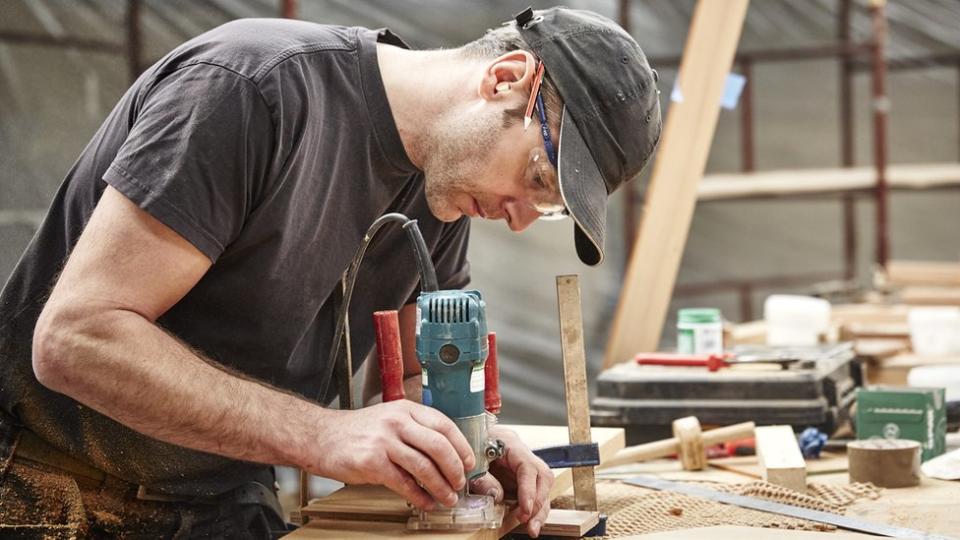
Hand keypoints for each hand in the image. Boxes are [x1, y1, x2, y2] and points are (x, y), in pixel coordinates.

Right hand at [308, 400, 475, 509]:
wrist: (321, 437)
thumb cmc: (356, 431)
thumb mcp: (389, 418)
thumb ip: (415, 430)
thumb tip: (445, 454)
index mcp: (405, 409)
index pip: (444, 424)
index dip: (461, 445)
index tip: (468, 461)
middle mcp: (396, 422)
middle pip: (438, 446)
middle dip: (454, 468)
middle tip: (460, 482)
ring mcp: (384, 441)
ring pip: (424, 466)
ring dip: (440, 486)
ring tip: (447, 497)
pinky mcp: (372, 462)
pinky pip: (404, 483)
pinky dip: (419, 496)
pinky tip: (425, 501)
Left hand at [470, 425, 553, 536]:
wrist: (464, 444)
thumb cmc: (466, 448)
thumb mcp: (470, 462)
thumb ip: (482, 478)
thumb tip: (497, 496)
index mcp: (510, 443)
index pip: (528, 466)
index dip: (529, 489)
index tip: (525, 509)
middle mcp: (521, 455)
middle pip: (543, 477)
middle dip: (538, 502)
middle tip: (527, 520)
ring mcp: (523, 468)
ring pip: (542, 488)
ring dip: (539, 510)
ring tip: (532, 529)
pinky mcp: (520, 481)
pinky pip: (533, 495)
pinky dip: (532, 510)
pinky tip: (529, 524)